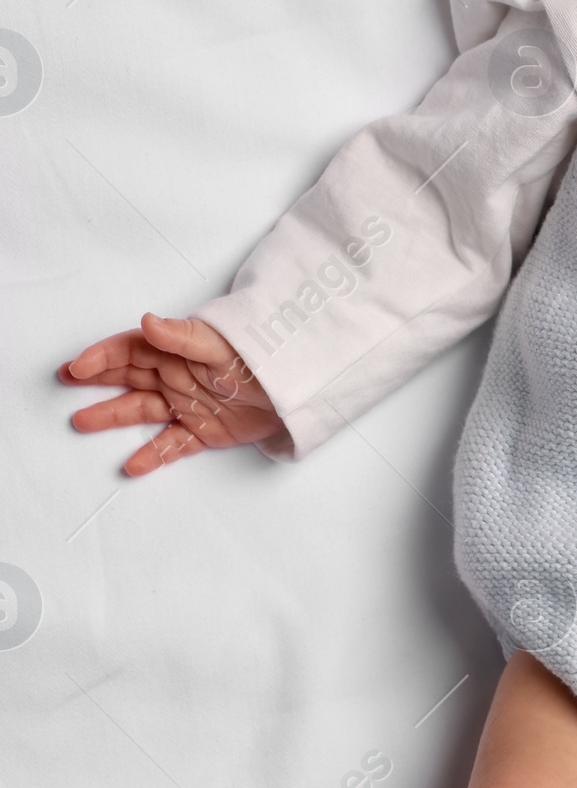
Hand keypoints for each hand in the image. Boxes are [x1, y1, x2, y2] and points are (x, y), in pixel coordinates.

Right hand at [59, 315, 287, 476]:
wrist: (300, 391)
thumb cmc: (261, 360)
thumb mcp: (222, 347)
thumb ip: (184, 337)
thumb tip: (148, 321)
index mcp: (179, 351)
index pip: (131, 350)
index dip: (103, 357)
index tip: (77, 367)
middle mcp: (178, 376)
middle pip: (129, 377)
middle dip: (98, 380)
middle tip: (65, 382)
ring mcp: (188, 405)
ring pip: (142, 411)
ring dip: (113, 416)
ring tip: (81, 422)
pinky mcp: (205, 431)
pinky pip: (173, 444)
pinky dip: (153, 455)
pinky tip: (132, 466)